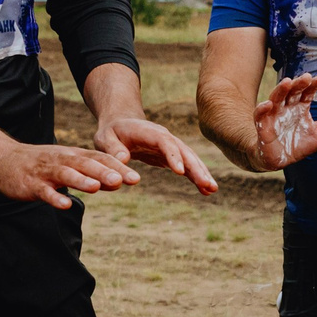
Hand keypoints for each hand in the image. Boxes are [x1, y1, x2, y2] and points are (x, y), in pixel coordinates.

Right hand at [0, 140, 142, 209]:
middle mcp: (61, 161)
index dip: (117, 168)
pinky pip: (44, 191)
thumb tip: (118, 182)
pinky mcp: (30, 185)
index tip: (136, 178)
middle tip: (124, 179)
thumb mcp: (68, 166)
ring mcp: (45, 173)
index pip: (98, 160)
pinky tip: (65, 204)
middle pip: (85, 165)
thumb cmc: (40, 164)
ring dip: (82, 181)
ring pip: (65, 175)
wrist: (2, 159)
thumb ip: (92, 174)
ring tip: (98, 188)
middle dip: (105, 172)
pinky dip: (54, 197)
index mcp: (72, 156)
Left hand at [94, 115, 217, 195]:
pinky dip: (196, 178)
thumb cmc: (110, 133)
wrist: (121, 125)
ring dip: (202, 173)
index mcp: (148, 131)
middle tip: (207, 184)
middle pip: (183, 151)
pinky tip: (206, 191)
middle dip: (196, 168)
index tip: (180, 172)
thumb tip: (124, 158)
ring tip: (212, 189)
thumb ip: (112, 148)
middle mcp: (164, 137)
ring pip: (190, 159)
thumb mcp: (104, 139)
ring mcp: (170, 147)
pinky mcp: (172, 157)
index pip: (164, 142)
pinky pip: (187, 167)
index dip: (173, 155)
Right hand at [251, 75, 316, 170]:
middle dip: (299, 83)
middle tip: (306, 77)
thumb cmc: (298, 144)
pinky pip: (259, 115)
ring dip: (280, 90)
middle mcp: (287, 107)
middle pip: (292, 91)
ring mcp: (274, 115)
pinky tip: (268, 104)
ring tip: (287, 82)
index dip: (314, 84)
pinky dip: (262, 108)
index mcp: (300, 107)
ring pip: (276, 98)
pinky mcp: (262, 126)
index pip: (308, 91)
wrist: (279, 160)